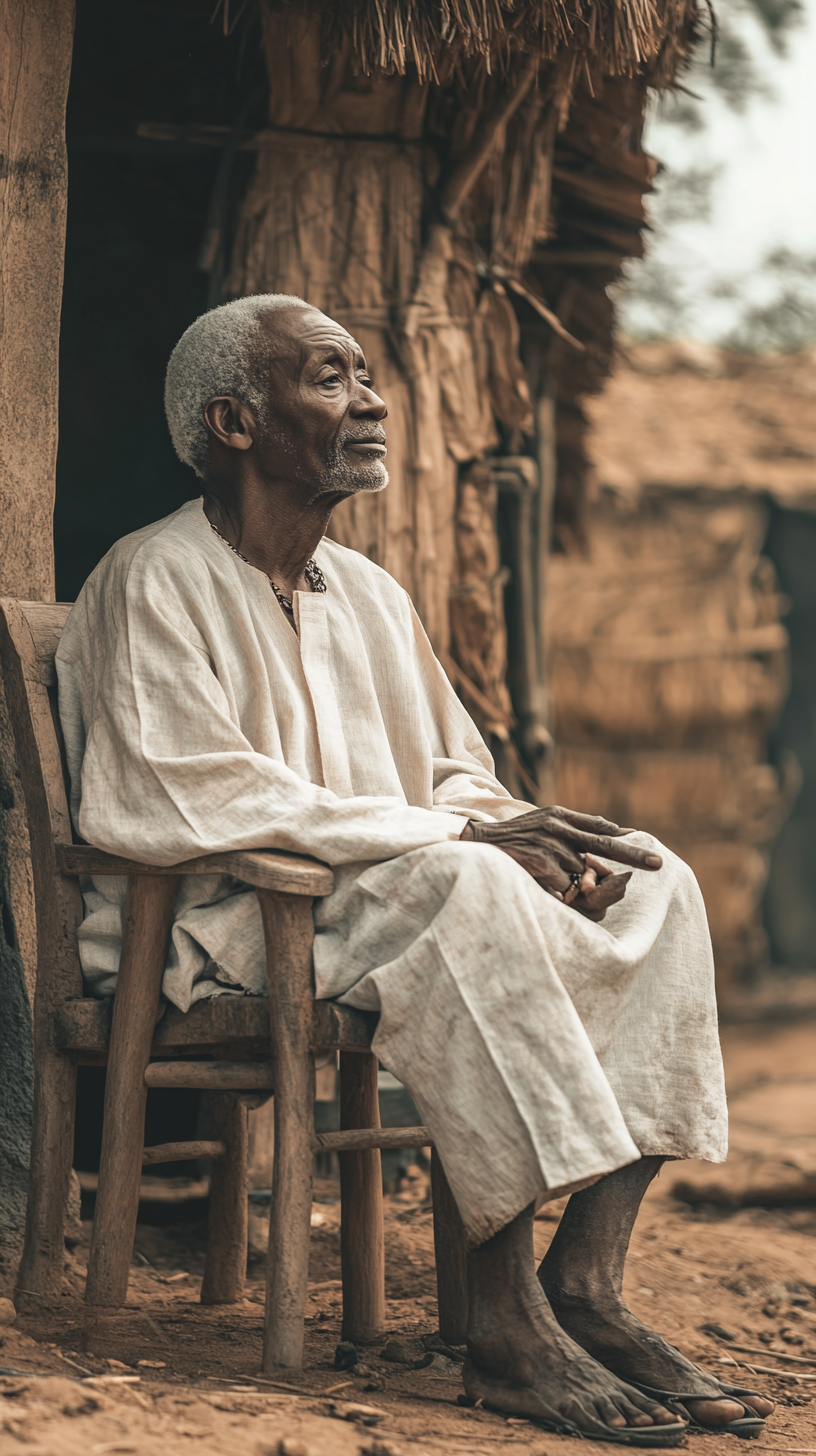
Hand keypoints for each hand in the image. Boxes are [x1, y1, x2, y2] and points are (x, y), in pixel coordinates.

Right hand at [459, 806, 661, 922]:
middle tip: (659, 863)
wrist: (475, 842)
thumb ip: (576, 824)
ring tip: (557, 880)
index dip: (627, 840)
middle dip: (634, 855)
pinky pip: (564, 885)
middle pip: (606, 844)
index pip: (602, 828)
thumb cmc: (514, 836)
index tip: (651, 851)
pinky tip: (544, 885)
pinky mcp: (540, 862)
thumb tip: (614, 829)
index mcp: (561, 816)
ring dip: (580, 883)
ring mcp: (549, 844)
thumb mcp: (544, 820)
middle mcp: (558, 827)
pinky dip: (561, 891)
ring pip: (582, 872)